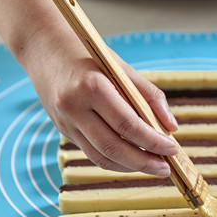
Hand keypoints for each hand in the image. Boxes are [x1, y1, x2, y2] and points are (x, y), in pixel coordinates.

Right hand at [23, 29, 178, 175]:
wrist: (43, 48)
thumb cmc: (88, 53)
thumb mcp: (121, 67)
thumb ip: (149, 96)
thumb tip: (172, 127)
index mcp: (92, 87)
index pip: (128, 125)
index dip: (153, 141)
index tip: (172, 148)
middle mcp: (74, 108)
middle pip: (113, 148)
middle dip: (144, 162)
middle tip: (166, 168)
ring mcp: (65, 122)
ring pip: (101, 157)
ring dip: (130, 166)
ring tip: (153, 166)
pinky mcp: (63, 130)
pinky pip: (91, 152)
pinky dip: (114, 160)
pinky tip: (132, 159)